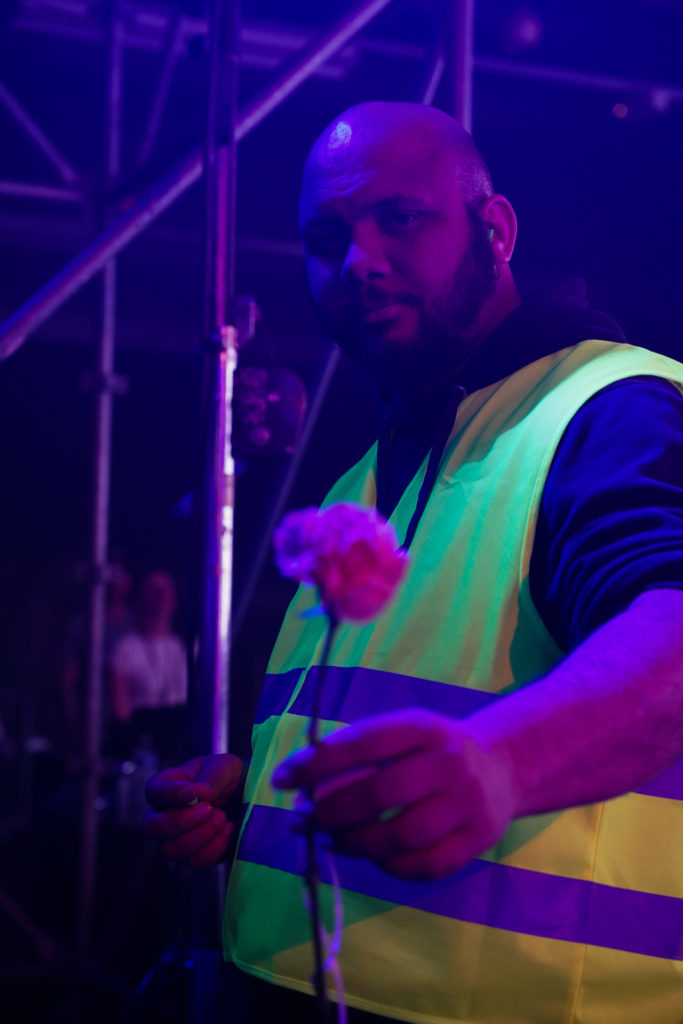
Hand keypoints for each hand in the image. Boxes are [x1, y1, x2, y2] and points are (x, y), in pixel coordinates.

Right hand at [144, 754, 243, 869]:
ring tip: (222, 817)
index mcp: (170, 784)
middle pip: (152, 827)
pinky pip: (195, 862)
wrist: (252, 797)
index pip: (153, 791)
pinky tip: (228, 829)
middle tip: (209, 809)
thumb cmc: (232, 777)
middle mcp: (167, 813)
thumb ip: (212, 776)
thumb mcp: (226, 766)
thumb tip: (199, 794)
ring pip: (171, 849)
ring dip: (200, 835)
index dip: (168, 795)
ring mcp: (178, 837)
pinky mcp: (196, 855)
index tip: (192, 794)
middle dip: (181, 821)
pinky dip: (214, 847)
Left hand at [272, 709, 516, 879]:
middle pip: (381, 793)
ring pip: (401, 835)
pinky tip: (371, 856)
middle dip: (331, 811)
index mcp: (424, 727)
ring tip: (331, 840)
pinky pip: (425, 865)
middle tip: (302, 820)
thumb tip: (303, 785)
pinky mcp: (478, 840)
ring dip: (355, 843)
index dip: (318, 763)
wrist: (503, 766)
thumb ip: (360, 751)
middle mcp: (448, 763)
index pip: (364, 743)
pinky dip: (389, 866)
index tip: (283, 779)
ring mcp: (467, 804)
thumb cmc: (433, 750)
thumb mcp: (404, 733)